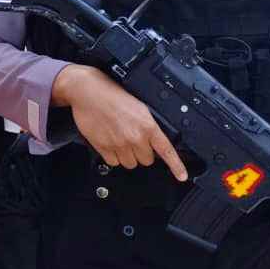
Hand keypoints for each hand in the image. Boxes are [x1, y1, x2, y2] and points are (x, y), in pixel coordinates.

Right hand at [52, 66, 188, 181]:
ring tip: (120, 140)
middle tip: (133, 140)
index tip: (182, 176)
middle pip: (146, 160)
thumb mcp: (138, 107)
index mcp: (147, 125)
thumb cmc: (111, 95)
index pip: (166, 151)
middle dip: (142, 152)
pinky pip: (113, 162)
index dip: (176, 166)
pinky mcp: (103, 147)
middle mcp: (134, 137)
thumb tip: (153, 140)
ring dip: (127, 156)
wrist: (88, 92)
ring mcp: (118, 144)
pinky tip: (110, 143)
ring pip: (130, 163)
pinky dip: (112, 156)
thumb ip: (148, 126)